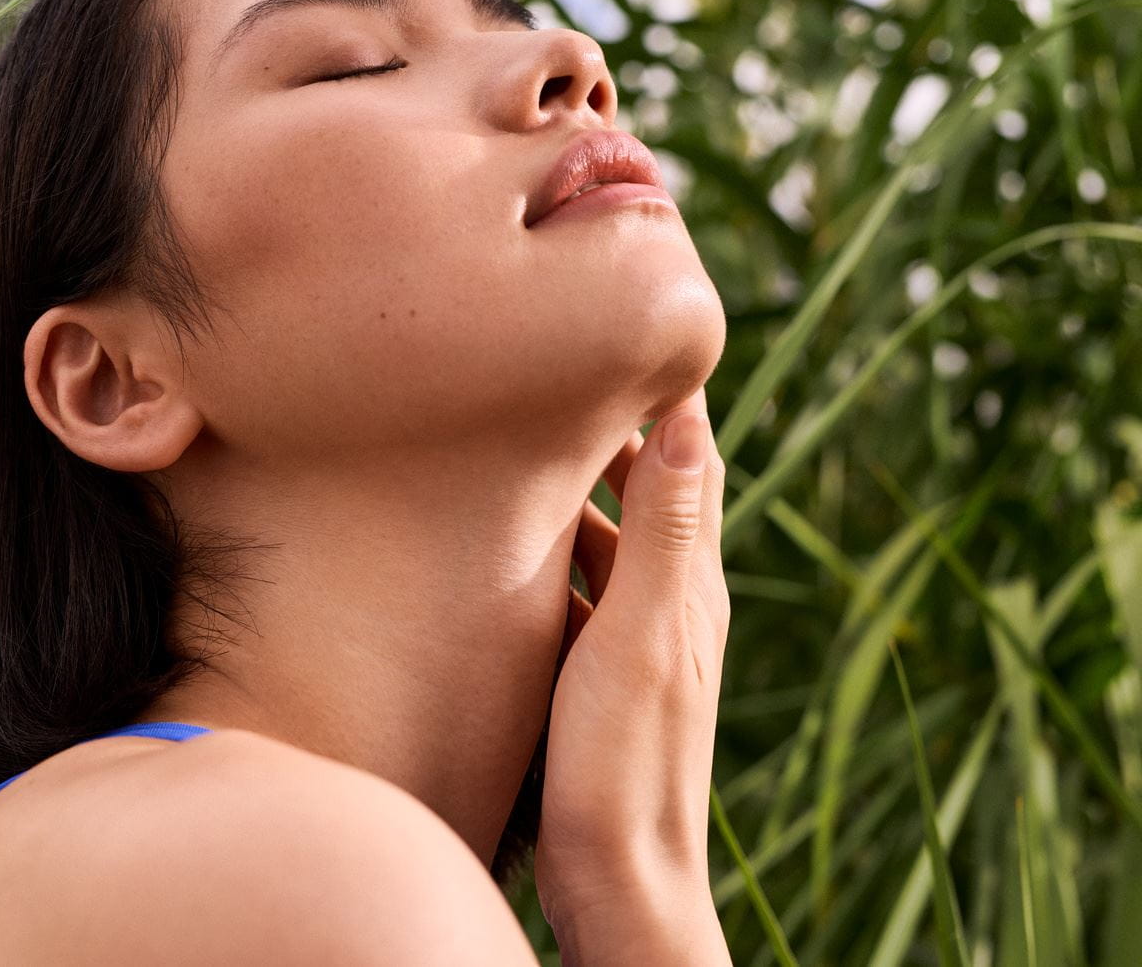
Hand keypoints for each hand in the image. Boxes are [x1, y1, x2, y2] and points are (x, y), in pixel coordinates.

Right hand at [533, 388, 729, 948]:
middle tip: (545, 355)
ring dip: (563, 482)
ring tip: (505, 429)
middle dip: (601, 421)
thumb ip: (666, 531)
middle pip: (639, 482)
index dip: (663, 382)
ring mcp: (630, 634)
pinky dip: (542, 545)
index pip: (687, 451)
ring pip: (598, 530)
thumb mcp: (642, 636)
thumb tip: (693, 413)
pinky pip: (572, 581)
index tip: (631, 303)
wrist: (620, 882)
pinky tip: (492, 540)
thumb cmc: (623, 764)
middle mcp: (668, 597)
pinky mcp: (595, 668)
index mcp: (688, 579)